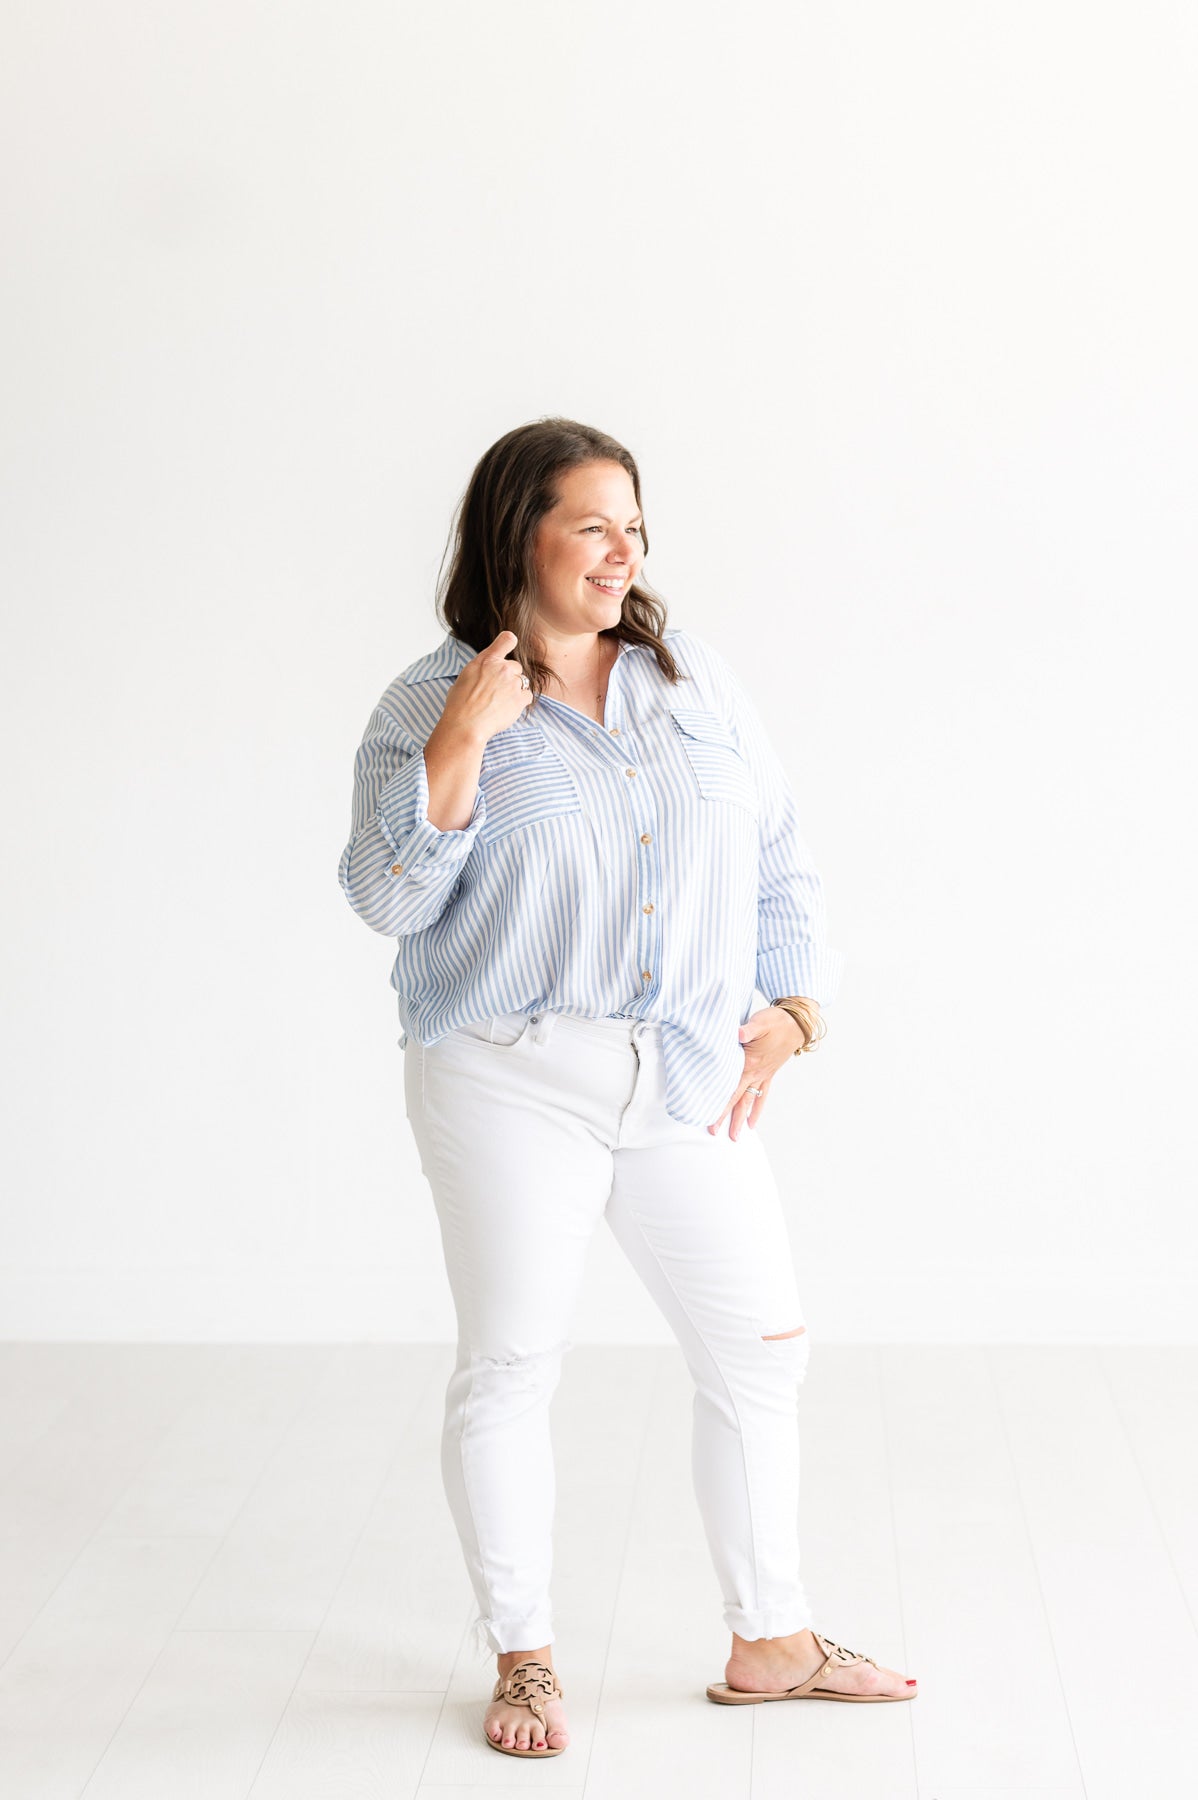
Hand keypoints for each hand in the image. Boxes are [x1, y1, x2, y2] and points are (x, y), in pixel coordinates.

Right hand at [439, 629, 531, 742]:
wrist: (466, 725)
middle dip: (509, 676)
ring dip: (515, 689)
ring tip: (500, 702)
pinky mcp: (520, 698)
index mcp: (486, 660)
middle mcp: (502, 668)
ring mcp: (513, 683)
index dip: (509, 642)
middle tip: (496, 691)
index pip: (506, 640)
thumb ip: (478, 671)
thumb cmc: (459, 705)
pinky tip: (507, 708)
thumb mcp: (464, 678)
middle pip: (515, 666)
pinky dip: (520, 702)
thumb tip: (480, 676)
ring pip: (522, 681)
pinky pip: (527, 696)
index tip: (510, 646)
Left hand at [706, 1006, 804, 1139]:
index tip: (710, 1119)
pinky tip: (752, 1122)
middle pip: (738, 1100)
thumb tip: (737, 1034)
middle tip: (714, 1133)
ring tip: (735, 1136)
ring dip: (740, 1118)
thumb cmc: (776, 1021)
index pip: (731, 1088)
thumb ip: (748, 1029)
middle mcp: (756, 1073)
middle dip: (725, 1117)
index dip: (720, 1104)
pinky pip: (762, 1095)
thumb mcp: (760, 1021)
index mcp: (750, 1063)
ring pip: (749, 1101)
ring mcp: (763, 1075)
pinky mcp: (769, 1073)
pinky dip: (756, 1109)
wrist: (798, 1023)